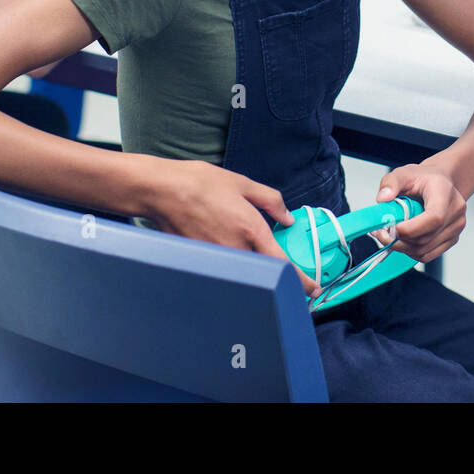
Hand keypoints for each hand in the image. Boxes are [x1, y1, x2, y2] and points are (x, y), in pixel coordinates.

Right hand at [137, 157, 320, 296]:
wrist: (162, 191)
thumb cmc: (199, 184)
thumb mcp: (242, 183)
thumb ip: (271, 201)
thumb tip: (286, 218)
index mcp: (251, 229)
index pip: (282, 264)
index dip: (300, 281)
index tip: (312, 290)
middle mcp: (236, 249)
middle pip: (265, 274)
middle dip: (278, 278)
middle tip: (286, 277)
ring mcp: (218, 259)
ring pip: (245, 275)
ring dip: (255, 273)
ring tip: (254, 262)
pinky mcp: (202, 262)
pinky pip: (225, 271)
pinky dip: (233, 268)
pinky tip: (228, 253)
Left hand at [370, 163, 466, 262]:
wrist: (440, 183)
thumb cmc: (423, 178)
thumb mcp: (403, 173)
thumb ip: (391, 183)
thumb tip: (383, 199)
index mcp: (445, 192)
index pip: (435, 218)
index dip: (412, 228)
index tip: (393, 227)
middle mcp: (456, 211)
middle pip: (426, 238)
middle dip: (399, 240)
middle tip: (382, 232)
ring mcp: (456, 227)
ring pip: (425, 250)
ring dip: (403, 247)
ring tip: (390, 235)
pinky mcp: (452, 239)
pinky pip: (428, 255)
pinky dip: (411, 251)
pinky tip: (403, 240)